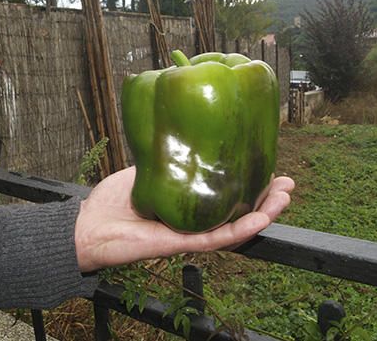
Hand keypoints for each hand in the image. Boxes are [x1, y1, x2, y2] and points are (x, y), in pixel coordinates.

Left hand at [75, 167, 293, 271]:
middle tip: (288, 184)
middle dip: (265, 199)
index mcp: (187, 204)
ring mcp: (189, 234)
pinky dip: (240, 229)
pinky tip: (260, 218)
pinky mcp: (180, 244)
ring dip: (263, 214)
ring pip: (235, 227)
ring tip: (285, 198)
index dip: (249, 184)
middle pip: (237, 212)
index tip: (268, 165)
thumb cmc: (112, 201)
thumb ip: (168, 159)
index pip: (225, 196)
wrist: (89, 225)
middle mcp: (193, 221)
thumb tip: (185, 133)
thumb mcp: (146, 170)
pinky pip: (216, 238)